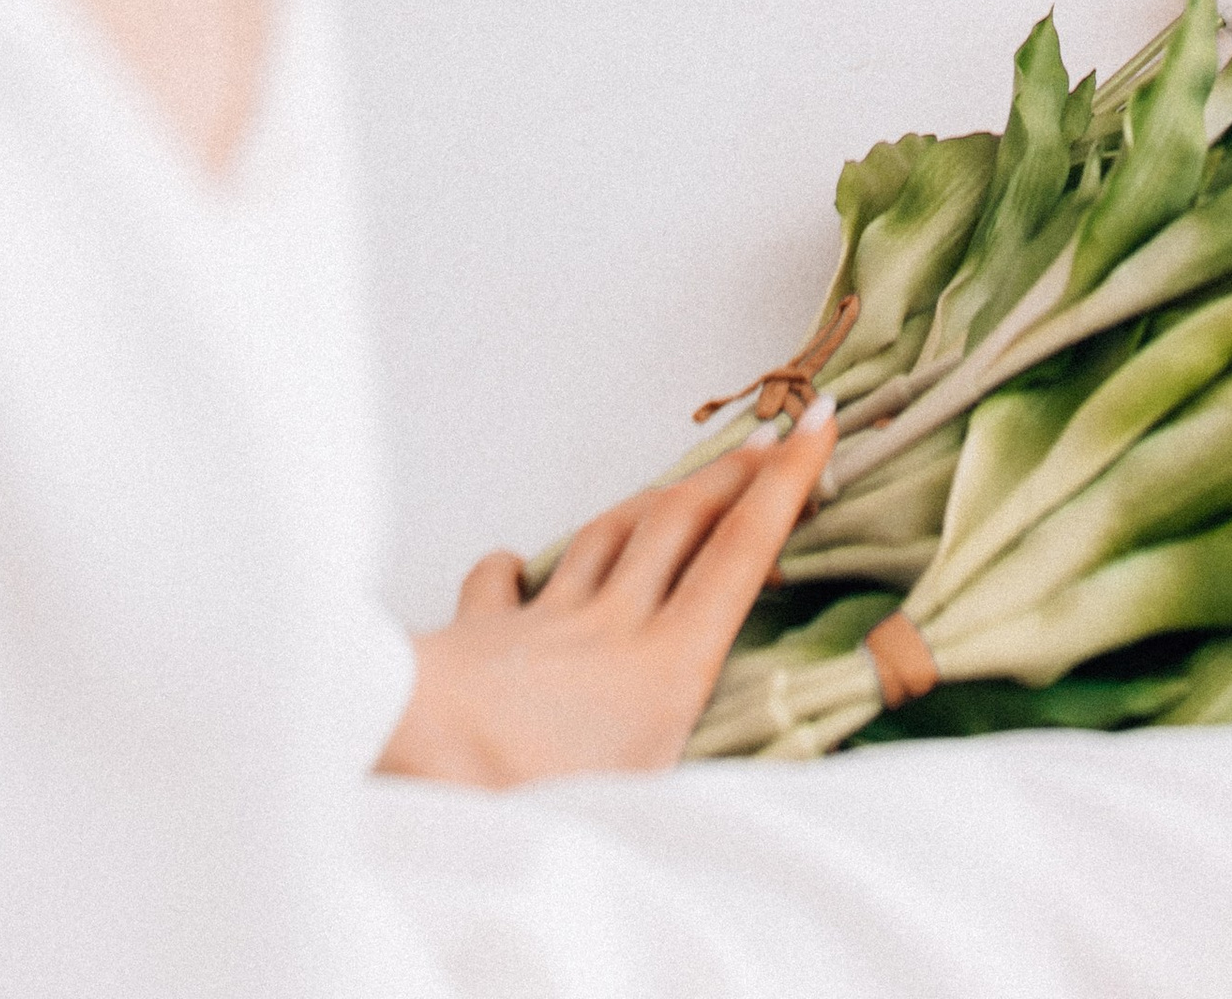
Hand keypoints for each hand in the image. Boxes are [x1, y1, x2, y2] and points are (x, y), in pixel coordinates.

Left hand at [378, 407, 833, 786]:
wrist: (411, 756)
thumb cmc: (526, 803)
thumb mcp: (640, 812)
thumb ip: (691, 772)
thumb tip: (754, 799)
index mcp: (665, 667)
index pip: (741, 554)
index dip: (786, 483)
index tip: (820, 421)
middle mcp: (613, 626)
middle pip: (680, 523)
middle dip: (730, 473)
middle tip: (767, 436)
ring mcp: (544, 621)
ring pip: (607, 536)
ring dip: (648, 502)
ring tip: (674, 487)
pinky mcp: (481, 632)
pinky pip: (502, 581)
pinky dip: (514, 566)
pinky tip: (515, 563)